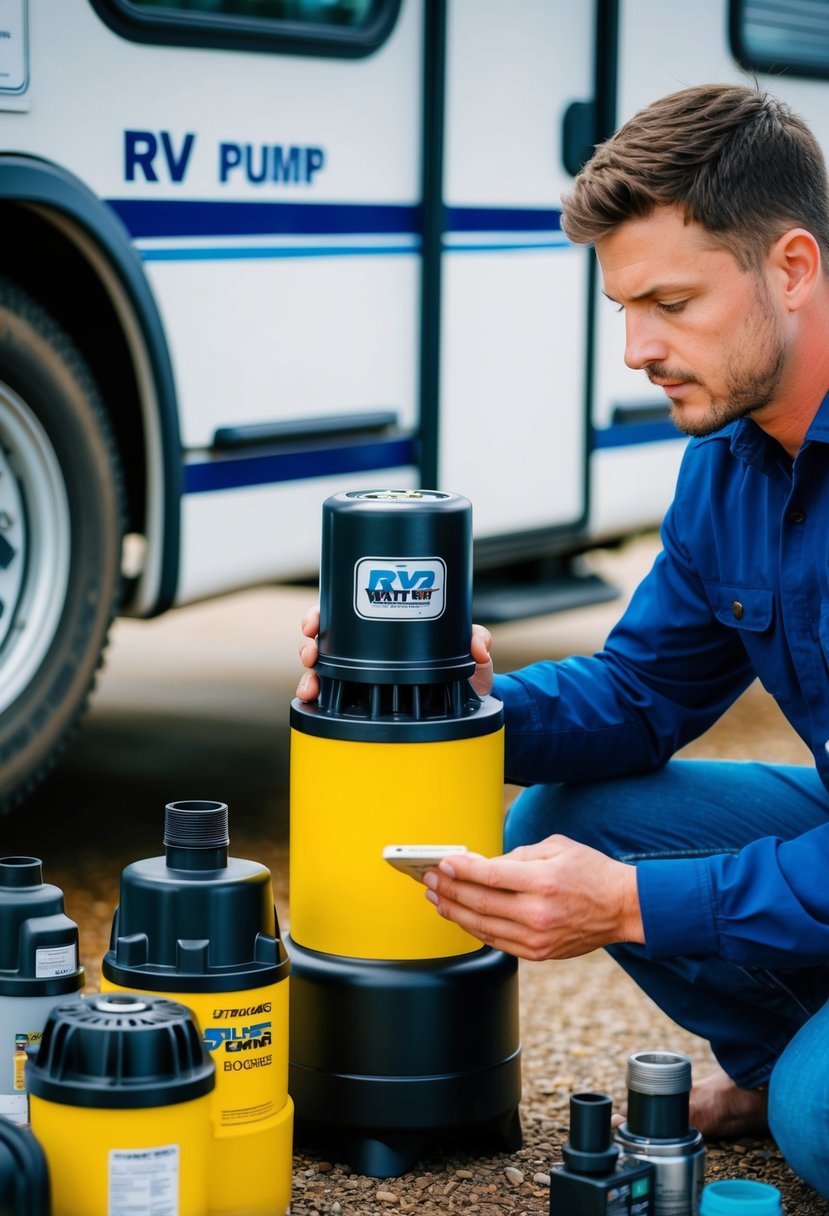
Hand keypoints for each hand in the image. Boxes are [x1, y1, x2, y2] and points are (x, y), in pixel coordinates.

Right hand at [295, 613, 495, 700]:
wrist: (470, 704)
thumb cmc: (466, 670)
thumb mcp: (470, 650)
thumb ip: (478, 640)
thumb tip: (478, 645)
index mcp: (386, 631)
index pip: (347, 615)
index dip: (324, 613)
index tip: (316, 620)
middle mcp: (368, 653)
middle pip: (326, 641)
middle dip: (309, 643)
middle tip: (310, 651)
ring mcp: (363, 678)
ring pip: (324, 671)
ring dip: (309, 675)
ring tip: (311, 684)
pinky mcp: (363, 704)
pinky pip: (333, 700)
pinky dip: (318, 701)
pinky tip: (312, 703)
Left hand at [422, 835, 643, 960]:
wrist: (623, 908)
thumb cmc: (591, 872)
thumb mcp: (557, 848)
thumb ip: (518, 855)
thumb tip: (482, 864)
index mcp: (543, 882)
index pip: (489, 875)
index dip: (461, 869)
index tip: (442, 862)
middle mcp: (538, 913)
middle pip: (479, 903)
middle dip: (448, 889)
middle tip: (428, 879)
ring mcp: (537, 938)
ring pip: (482, 926)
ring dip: (453, 911)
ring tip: (436, 898)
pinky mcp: (538, 953)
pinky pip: (495, 941)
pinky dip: (473, 929)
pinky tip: (460, 916)